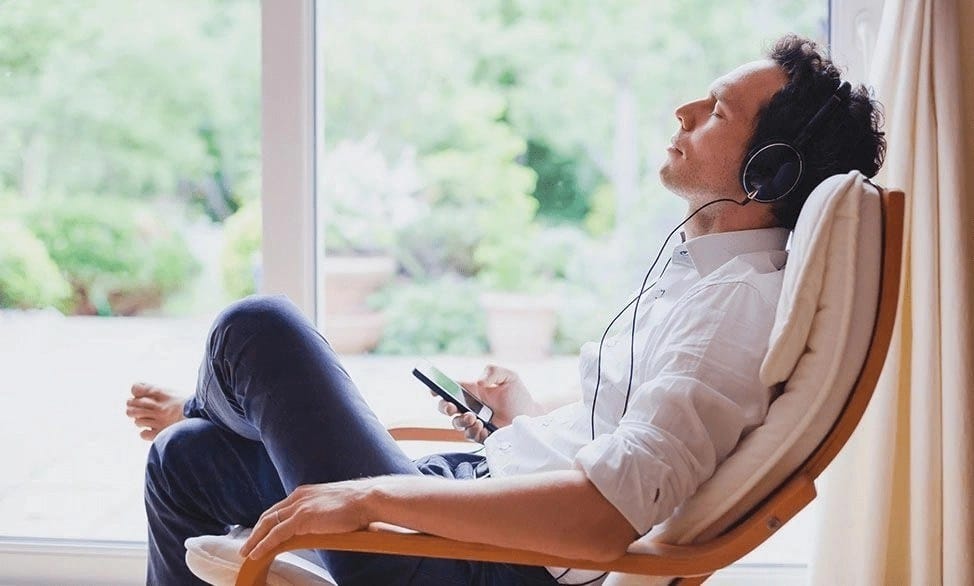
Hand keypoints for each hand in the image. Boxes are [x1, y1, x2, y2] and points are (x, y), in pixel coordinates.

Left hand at [239, 480, 372, 559]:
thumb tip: (320, 526)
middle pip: (269, 515)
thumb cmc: (357, 504)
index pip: (279, 508)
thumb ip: (321, 514)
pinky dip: (264, 544)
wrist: (367, 499)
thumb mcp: (332, 506)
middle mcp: (298, 496)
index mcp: (304, 492)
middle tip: (246, 544)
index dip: (267, 522)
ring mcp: (299, 506)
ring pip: (268, 524)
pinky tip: (256, 553)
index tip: (260, 532)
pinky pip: (277, 533)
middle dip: (255, 531)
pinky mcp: (302, 517)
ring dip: (255, 539)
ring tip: (246, 552)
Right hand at [437, 364, 544, 441]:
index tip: (433, 389)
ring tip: (473, 418)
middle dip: (444, 407)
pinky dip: (472, 432)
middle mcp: (469, 406)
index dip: (436, 388)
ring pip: (456, 424)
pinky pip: (470, 436)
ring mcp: (473, 422)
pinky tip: (481, 427)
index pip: (448, 389)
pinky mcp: (481, 435)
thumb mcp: (509, 377)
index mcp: (471, 391)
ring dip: (461, 421)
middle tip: (451, 407)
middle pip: (446, 408)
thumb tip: (479, 382)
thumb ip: (493, 371)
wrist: (532, 416)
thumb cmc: (518, 395)